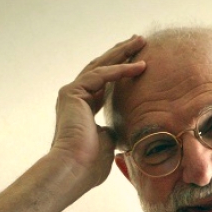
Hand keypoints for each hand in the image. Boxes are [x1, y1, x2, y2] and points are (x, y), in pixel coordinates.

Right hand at [50, 35, 145, 187]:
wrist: (74, 170)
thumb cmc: (90, 165)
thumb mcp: (109, 142)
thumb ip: (114, 129)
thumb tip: (125, 127)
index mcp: (84, 109)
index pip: (104, 83)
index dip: (121, 70)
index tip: (139, 61)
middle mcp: (75, 97)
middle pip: (102, 68)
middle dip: (121, 53)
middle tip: (139, 40)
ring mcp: (72, 94)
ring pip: (100, 66)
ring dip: (122, 53)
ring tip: (140, 41)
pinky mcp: (72, 93)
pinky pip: (100, 76)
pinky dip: (120, 70)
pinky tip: (138, 66)